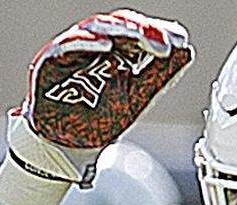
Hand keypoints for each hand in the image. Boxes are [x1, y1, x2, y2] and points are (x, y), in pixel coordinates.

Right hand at [24, 10, 193, 152]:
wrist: (67, 146)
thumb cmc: (97, 119)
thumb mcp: (137, 96)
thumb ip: (160, 75)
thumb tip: (186, 52)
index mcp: (116, 51)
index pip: (138, 33)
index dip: (158, 33)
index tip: (180, 40)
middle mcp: (94, 46)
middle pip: (119, 26)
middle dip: (143, 31)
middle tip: (164, 41)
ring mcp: (72, 52)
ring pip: (94, 29)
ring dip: (118, 31)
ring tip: (139, 36)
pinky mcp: (49, 63)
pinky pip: (66, 47)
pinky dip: (84, 43)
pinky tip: (105, 46)